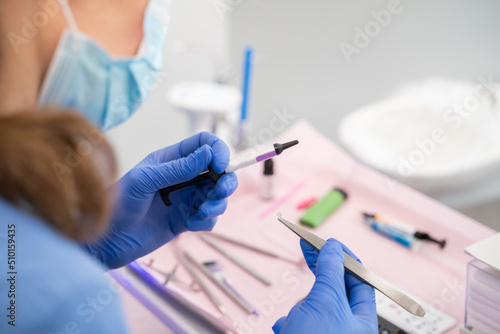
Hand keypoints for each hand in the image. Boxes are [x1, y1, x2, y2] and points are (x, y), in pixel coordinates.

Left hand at [83, 132, 237, 268]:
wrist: (106, 240)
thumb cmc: (118, 204)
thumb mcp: (146, 180)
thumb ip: (178, 168)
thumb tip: (208, 153)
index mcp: (172, 159)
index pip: (204, 144)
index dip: (218, 150)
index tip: (221, 166)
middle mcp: (183, 177)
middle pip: (218, 171)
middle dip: (226, 181)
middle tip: (220, 192)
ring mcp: (185, 199)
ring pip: (217, 196)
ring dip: (217, 204)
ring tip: (201, 213)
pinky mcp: (185, 221)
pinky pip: (208, 219)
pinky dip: (206, 222)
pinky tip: (190, 225)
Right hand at [273, 239, 377, 333]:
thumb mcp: (326, 302)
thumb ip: (330, 272)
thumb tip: (334, 247)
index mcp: (362, 319)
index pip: (358, 278)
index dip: (343, 256)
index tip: (327, 240)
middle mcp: (346, 326)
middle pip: (334, 288)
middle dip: (319, 274)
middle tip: (306, 246)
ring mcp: (325, 332)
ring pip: (310, 306)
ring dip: (299, 310)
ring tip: (295, 324)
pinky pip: (297, 322)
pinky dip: (289, 324)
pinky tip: (286, 330)